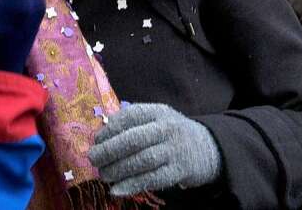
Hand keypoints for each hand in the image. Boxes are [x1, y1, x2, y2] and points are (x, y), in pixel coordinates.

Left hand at [88, 103, 222, 195]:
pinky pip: (154, 179)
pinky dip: (133, 185)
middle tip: (93, 159)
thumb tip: (101, 137)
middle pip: (134, 139)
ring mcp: (174, 150)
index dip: (110, 129)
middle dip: (109, 150)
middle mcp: (166, 128)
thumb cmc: (171, 133)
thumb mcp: (156, 119)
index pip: (130, 116)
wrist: (208, 148)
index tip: (96, 140)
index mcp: (157, 111)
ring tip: (103, 175)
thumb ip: (132, 124)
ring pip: (143, 160)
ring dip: (118, 169)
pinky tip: (117, 189)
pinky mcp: (180, 171)